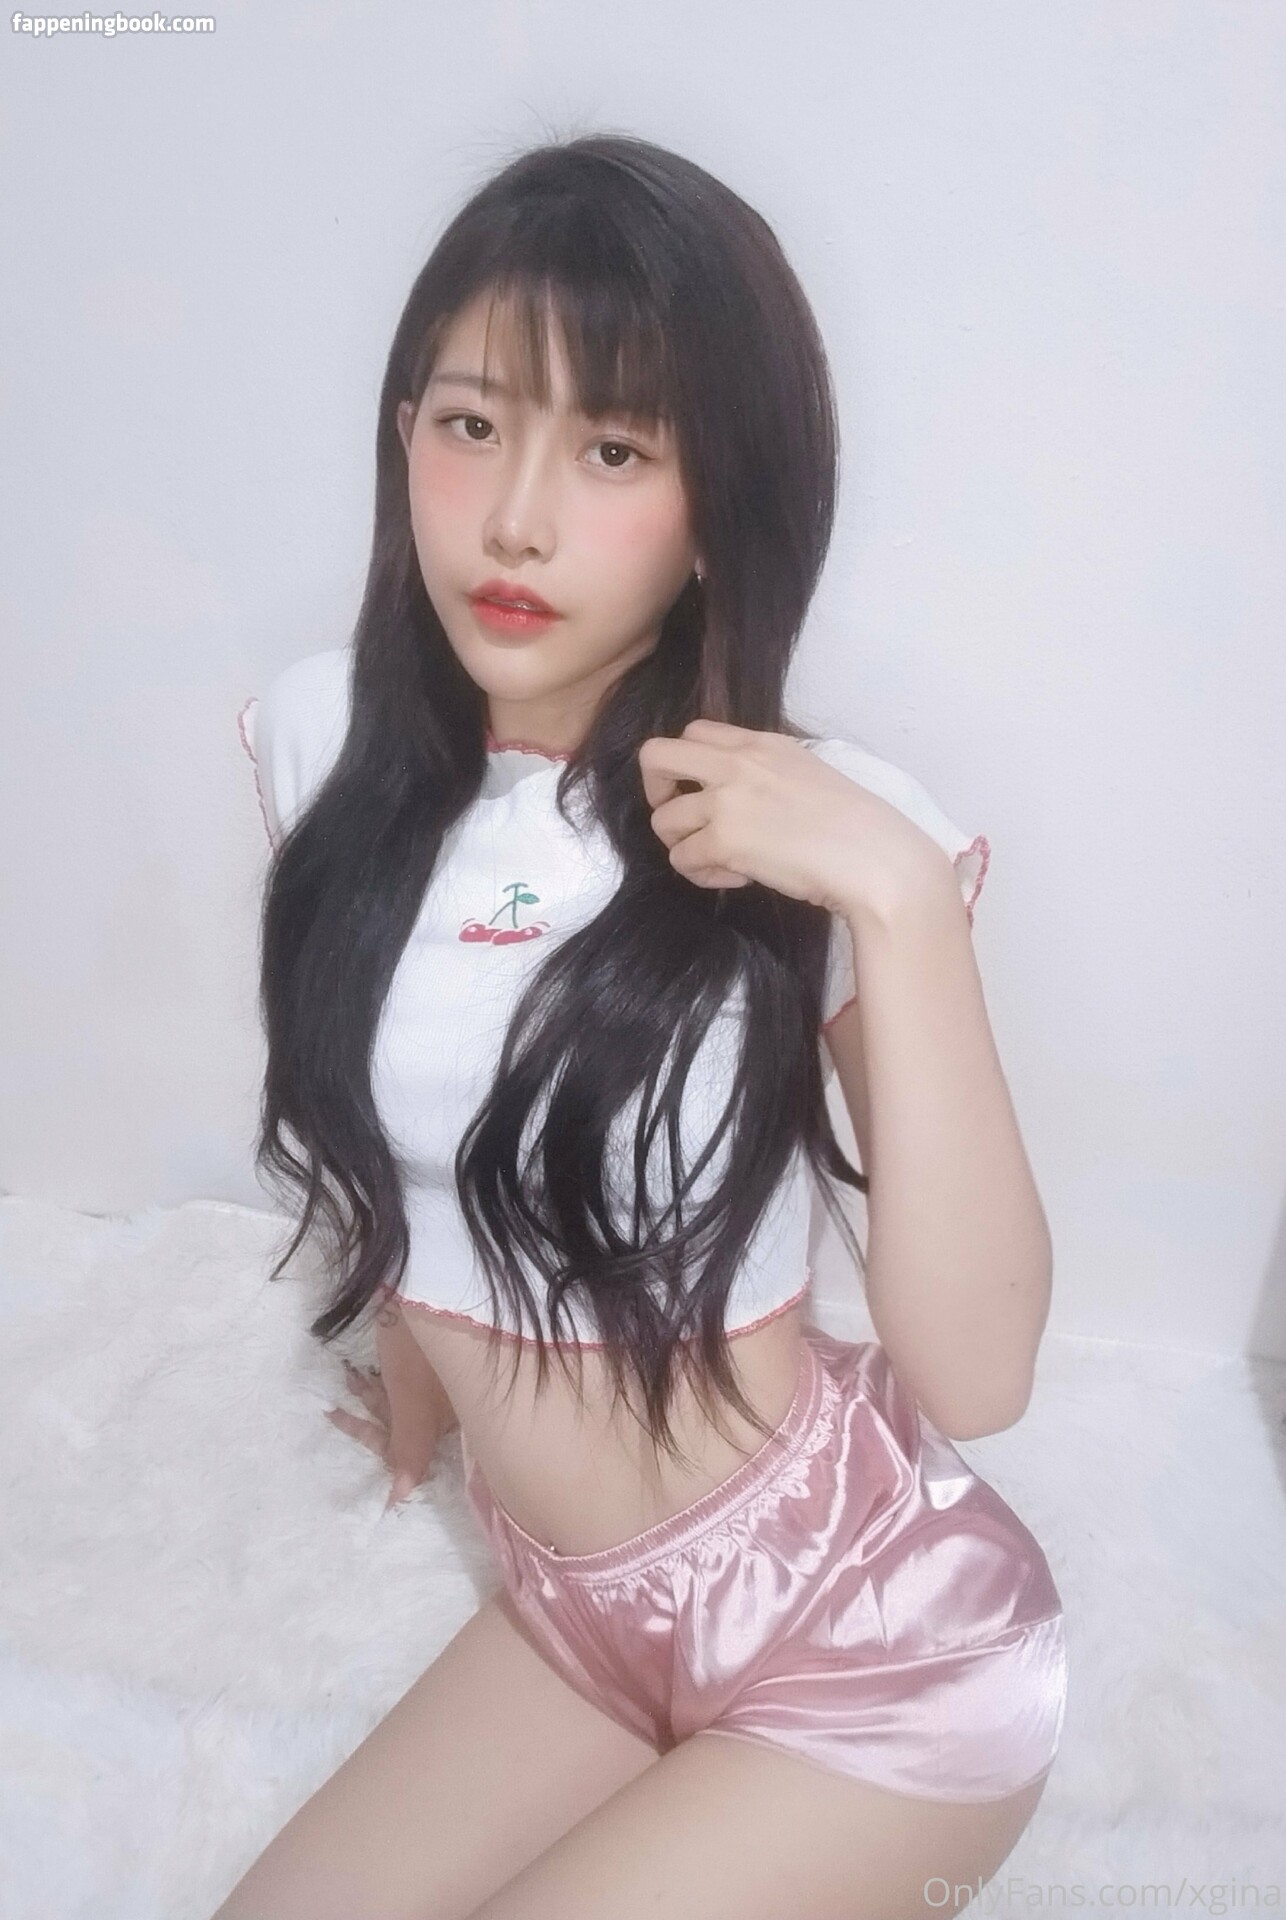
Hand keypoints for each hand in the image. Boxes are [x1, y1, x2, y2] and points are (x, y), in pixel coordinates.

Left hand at [325, 1360, 443, 1513]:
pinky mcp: (429, 1358)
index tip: (372, 1491)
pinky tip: (359, 1368)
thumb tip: (399, 1500)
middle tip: (334, 1413)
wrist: (425, 1281)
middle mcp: (453, 1405)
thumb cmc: (418, 1349)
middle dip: (371, 1424)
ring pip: (400, 1402)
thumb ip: (410, 1451)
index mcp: (455, 1420)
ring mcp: (442, 1381)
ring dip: (369, 1396)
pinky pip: (401, 1382)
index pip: (422, 1459)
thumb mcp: (411, 1403)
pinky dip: (378, 1380)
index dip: (396, 1471)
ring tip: (345, 1378)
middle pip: (407, 1430)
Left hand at [638, 719, 946, 919]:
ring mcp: (726, 801)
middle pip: (655, 757)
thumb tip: (741, 801)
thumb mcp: (808, 775)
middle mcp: (737, 764)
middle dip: (655, 790)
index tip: (702, 793)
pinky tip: (737, 877)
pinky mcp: (722, 841)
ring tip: (720, 861)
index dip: (687, 766)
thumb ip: (767, 775)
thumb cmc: (856, 826)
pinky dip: (703, 874)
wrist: (874, 858)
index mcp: (761, 744)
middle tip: (681, 820)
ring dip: (683, 845)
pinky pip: (682, 860)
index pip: (695, 732)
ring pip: (663, 820)